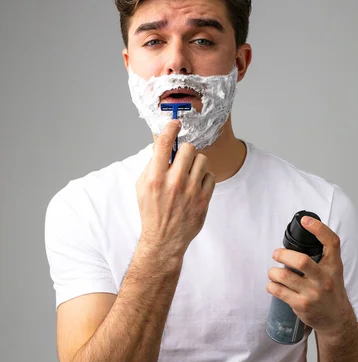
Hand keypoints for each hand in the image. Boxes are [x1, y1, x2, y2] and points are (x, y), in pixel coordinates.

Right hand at [136, 121, 215, 256]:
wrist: (164, 239)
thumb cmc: (152, 211)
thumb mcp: (143, 186)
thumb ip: (152, 164)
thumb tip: (161, 142)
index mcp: (155, 178)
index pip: (164, 144)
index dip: (171, 128)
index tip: (175, 122)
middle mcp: (174, 183)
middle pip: (188, 148)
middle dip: (185, 151)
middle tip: (182, 159)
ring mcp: (191, 191)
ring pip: (202, 159)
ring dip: (196, 163)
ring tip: (189, 173)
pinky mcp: (204, 199)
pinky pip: (210, 175)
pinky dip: (204, 178)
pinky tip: (196, 186)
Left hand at [266, 216, 354, 335]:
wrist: (336, 319)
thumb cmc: (331, 291)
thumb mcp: (333, 271)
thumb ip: (322, 256)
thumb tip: (301, 236)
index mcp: (334, 266)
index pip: (331, 242)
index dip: (318, 228)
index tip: (305, 220)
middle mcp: (325, 279)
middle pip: (302, 261)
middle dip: (283, 254)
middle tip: (276, 254)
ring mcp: (313, 293)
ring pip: (284, 276)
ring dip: (273, 272)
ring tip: (273, 273)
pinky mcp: (302, 305)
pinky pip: (278, 291)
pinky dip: (271, 285)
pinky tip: (274, 285)